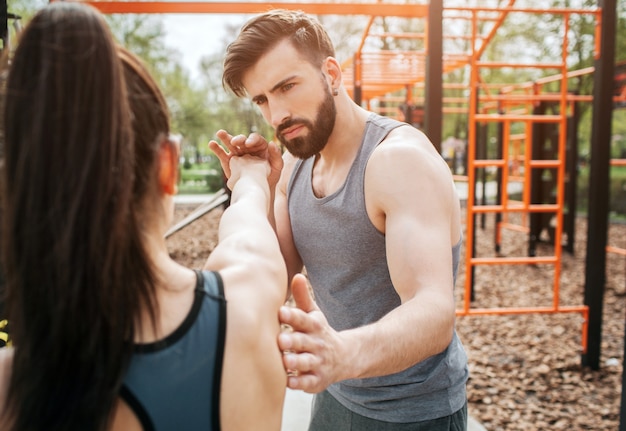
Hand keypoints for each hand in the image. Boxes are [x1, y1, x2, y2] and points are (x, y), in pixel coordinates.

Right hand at [209, 130, 282, 188]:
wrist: (260, 189)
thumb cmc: (271, 176)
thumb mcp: (277, 166)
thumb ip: (276, 155)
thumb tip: (271, 143)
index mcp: (260, 146)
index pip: (255, 139)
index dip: (252, 140)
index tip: (248, 144)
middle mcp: (248, 148)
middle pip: (242, 139)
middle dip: (238, 139)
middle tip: (235, 142)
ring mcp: (237, 154)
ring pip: (231, 144)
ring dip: (225, 138)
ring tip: (220, 133)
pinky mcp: (229, 162)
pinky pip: (222, 153)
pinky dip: (216, 148)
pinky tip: (212, 143)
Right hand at [227, 155, 269, 190]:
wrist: (251, 187)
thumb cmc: (239, 186)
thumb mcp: (230, 183)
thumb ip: (232, 178)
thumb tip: (233, 180)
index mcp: (234, 160)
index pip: (236, 163)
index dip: (237, 171)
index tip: (239, 178)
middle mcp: (245, 156)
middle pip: (246, 161)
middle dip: (247, 168)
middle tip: (249, 179)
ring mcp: (255, 158)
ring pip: (256, 162)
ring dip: (256, 169)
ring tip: (256, 179)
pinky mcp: (264, 162)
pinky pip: (264, 166)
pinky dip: (264, 171)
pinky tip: (263, 178)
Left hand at [278, 274, 344, 392]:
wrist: (345, 357)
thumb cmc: (319, 332)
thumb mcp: (314, 314)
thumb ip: (302, 297)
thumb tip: (296, 275)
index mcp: (315, 326)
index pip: (304, 320)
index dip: (293, 316)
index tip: (281, 311)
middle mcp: (317, 344)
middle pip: (304, 342)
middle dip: (293, 341)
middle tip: (280, 340)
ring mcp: (319, 362)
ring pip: (307, 362)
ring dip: (296, 362)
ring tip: (285, 361)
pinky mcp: (318, 380)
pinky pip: (309, 382)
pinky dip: (300, 383)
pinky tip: (289, 381)